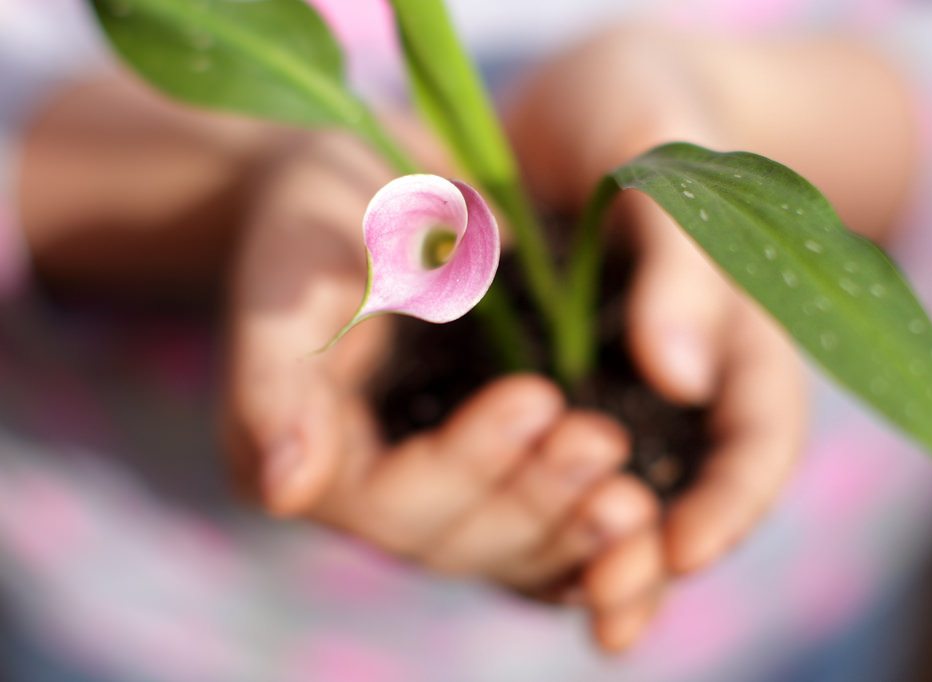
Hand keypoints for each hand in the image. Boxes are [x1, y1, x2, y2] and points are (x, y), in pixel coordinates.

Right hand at [222, 131, 658, 607]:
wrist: (372, 197)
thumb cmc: (326, 215)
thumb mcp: (296, 268)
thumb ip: (277, 373)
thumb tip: (285, 489)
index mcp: (312, 458)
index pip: (390, 500)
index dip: (467, 463)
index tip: (539, 398)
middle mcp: (372, 496)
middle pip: (455, 541)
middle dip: (534, 501)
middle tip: (607, 446)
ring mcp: (435, 496)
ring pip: (506, 555)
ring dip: (572, 532)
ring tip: (640, 497)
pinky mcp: (488, 484)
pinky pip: (539, 540)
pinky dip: (587, 538)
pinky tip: (644, 514)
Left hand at [507, 24, 807, 649]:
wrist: (572, 111)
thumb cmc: (642, 117)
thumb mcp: (670, 167)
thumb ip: (684, 267)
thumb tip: (680, 377)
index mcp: (743, 335)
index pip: (761, 437)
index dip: (734, 501)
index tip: (683, 544)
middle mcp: (685, 387)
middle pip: (691, 495)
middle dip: (653, 554)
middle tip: (612, 604)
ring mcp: (618, 396)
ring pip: (619, 497)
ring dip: (591, 556)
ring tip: (569, 603)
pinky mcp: (549, 394)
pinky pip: (547, 468)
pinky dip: (532, 514)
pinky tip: (498, 548)